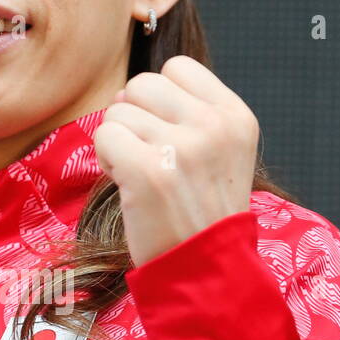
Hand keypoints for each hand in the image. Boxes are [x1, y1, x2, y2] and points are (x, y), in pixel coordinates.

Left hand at [93, 55, 260, 268]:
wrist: (207, 271)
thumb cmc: (203, 213)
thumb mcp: (220, 153)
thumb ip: (186, 114)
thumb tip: (126, 91)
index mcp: (236, 116)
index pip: (178, 67)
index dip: (161, 99)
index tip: (168, 135)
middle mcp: (213, 126)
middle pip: (142, 84)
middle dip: (134, 117)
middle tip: (148, 157)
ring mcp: (181, 147)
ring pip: (117, 111)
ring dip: (119, 143)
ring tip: (141, 176)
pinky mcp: (147, 171)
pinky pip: (103, 137)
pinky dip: (106, 161)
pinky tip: (127, 185)